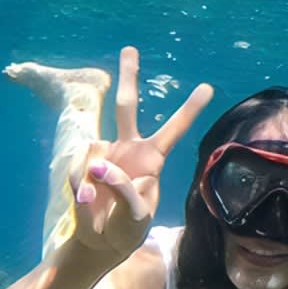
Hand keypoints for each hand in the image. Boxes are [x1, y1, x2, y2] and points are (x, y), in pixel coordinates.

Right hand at [66, 47, 213, 265]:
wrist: (100, 240)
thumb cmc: (127, 227)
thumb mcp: (136, 216)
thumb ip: (123, 189)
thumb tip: (99, 166)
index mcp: (152, 159)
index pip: (174, 130)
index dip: (189, 109)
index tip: (208, 87)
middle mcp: (128, 148)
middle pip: (126, 105)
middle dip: (128, 76)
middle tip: (130, 48)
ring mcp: (102, 153)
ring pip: (93, 143)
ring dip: (93, 177)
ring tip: (96, 202)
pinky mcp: (81, 164)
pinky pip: (79, 168)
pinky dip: (81, 187)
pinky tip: (87, 202)